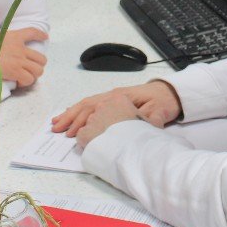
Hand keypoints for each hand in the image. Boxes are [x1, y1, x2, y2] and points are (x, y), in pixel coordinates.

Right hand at [0, 27, 47, 86]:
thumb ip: (0, 40)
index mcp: (14, 36)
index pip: (33, 32)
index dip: (41, 35)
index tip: (45, 37)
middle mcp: (20, 48)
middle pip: (41, 58)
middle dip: (37, 65)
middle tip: (29, 69)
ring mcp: (19, 59)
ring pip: (38, 70)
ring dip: (33, 75)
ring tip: (24, 78)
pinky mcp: (14, 71)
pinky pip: (28, 79)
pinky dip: (25, 82)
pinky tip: (19, 82)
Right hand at [51, 80, 181, 144]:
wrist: (170, 93)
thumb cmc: (163, 102)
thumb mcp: (158, 112)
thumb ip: (148, 120)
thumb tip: (141, 128)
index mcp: (120, 97)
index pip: (94, 107)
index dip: (81, 120)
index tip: (72, 133)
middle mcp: (113, 96)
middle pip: (86, 105)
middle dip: (69, 117)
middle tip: (56, 129)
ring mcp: (112, 97)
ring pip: (86, 104)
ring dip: (71, 113)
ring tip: (56, 123)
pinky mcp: (113, 101)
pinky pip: (92, 104)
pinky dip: (79, 110)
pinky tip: (71, 115)